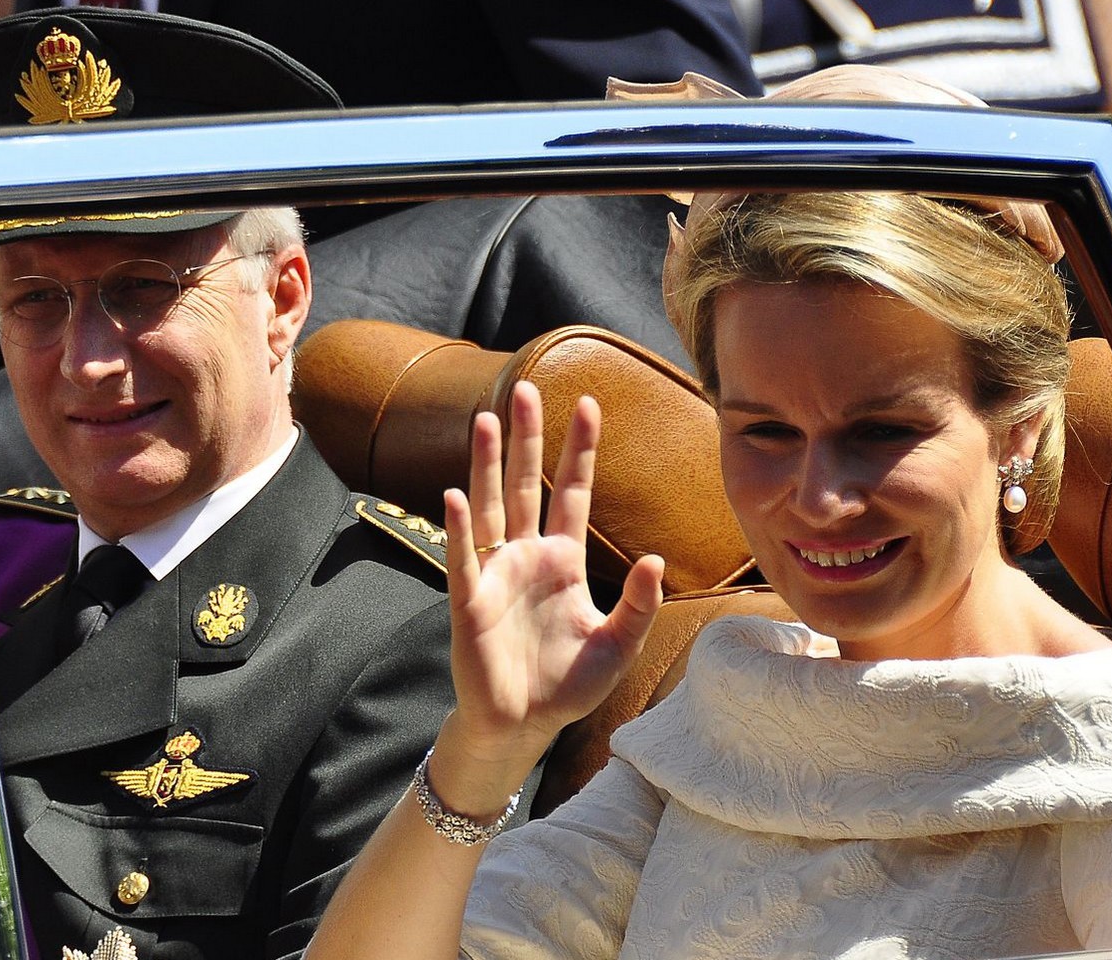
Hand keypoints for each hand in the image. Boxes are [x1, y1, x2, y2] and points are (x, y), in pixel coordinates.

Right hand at [435, 383, 662, 805]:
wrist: (523, 724)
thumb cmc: (569, 685)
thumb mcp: (619, 644)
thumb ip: (638, 603)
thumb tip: (656, 558)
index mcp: (563, 560)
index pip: (572, 492)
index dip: (580, 450)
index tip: (589, 404)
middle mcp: (527, 556)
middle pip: (524, 483)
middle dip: (526, 437)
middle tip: (525, 387)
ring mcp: (495, 573)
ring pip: (489, 505)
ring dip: (485, 463)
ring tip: (484, 419)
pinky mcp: (469, 599)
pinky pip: (463, 556)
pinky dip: (459, 526)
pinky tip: (456, 494)